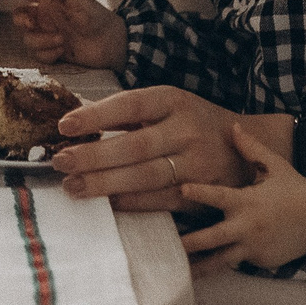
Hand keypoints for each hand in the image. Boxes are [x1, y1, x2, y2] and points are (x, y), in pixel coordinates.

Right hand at [0, 0, 125, 69]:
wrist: (112, 43)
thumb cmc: (97, 17)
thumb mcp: (77, 0)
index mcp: (51, 1)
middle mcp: (46, 18)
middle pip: (20, 18)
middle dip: (21, 21)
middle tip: (32, 24)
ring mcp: (48, 35)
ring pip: (27, 39)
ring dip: (41, 40)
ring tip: (61, 40)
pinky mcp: (53, 52)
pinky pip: (38, 54)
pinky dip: (47, 53)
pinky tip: (62, 50)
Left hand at [47, 85, 251, 210]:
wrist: (244, 150)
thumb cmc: (192, 123)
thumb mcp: (168, 105)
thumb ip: (127, 112)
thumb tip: (76, 118)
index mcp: (173, 101)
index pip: (130, 105)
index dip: (96, 116)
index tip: (64, 126)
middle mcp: (186, 131)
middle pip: (135, 146)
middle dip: (94, 156)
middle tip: (61, 162)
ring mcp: (196, 164)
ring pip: (145, 176)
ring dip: (105, 184)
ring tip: (73, 186)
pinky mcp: (201, 193)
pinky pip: (161, 200)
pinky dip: (132, 202)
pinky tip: (107, 203)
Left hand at [177, 123, 305, 271]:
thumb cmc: (295, 188)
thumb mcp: (275, 166)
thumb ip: (252, 148)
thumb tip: (233, 125)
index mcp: (247, 201)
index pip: (218, 196)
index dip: (199, 192)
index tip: (181, 189)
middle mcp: (248, 226)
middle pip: (212, 238)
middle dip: (190, 243)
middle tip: (168, 245)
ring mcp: (254, 247)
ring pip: (221, 261)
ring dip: (199, 267)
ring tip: (177, 273)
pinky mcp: (261, 261)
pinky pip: (238, 262)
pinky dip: (223, 263)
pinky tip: (202, 270)